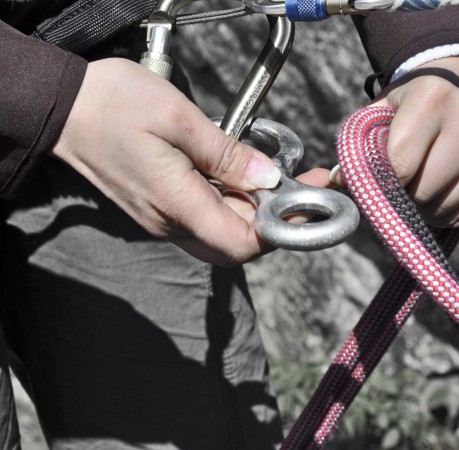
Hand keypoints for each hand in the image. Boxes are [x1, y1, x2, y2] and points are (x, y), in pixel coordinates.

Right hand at [53, 58, 329, 265]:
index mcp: (177, 203)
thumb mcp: (178, 119)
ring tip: (276, 174)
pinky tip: (240, 176)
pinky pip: (206, 218)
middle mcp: (171, 223)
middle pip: (238, 241)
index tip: (306, 199)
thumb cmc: (116, 106)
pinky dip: (232, 203)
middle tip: (301, 181)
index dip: (280, 229)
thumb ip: (226, 154)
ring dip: (255, 209)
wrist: (66, 112)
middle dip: (276, 217)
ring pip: (224, 231)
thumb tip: (268, 178)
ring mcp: (164, 219)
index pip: (242, 242)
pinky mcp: (161, 209)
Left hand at [371, 57, 458, 227]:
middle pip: (423, 192)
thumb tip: (338, 181)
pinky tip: (440, 194)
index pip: (399, 165)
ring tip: (419, 189)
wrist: (456, 84)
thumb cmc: (410, 103)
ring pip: (446, 207)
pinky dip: (447, 213)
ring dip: (425, 210)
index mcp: (430, 100)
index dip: (382, 184)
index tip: (375, 185)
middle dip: (403, 198)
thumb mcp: (381, 112)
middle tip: (398, 187)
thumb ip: (358, 147)